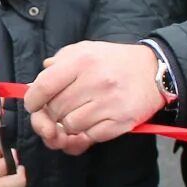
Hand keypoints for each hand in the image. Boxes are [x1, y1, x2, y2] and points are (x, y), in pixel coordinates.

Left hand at [25, 41, 166, 154]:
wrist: (153, 71)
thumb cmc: (113, 61)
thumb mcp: (85, 50)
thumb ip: (58, 63)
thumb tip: (34, 85)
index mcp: (82, 60)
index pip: (44, 86)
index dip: (33, 100)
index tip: (34, 105)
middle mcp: (96, 81)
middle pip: (55, 110)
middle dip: (53, 113)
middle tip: (61, 109)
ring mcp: (109, 103)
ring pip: (70, 126)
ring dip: (69, 125)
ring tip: (79, 114)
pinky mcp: (121, 122)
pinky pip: (90, 136)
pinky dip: (86, 133)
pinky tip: (92, 122)